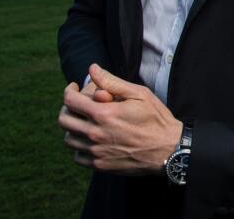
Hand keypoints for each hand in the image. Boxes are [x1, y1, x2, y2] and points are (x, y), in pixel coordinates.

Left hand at [57, 64, 181, 174]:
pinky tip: (90, 140)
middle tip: (77, 105)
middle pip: (64, 120)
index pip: (70, 100)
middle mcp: (95, 134)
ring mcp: (96, 151)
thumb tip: (92, 69)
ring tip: (84, 122)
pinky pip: (77, 156)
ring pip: (68, 139)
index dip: (69, 91)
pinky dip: (79, 147)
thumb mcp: (138, 94)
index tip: (74, 88)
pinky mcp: (100, 165)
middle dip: (67, 108)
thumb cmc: (155, 119)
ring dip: (73, 128)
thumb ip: (112, 81)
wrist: (168, 149)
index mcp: (103, 114)